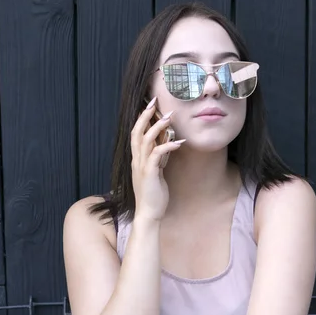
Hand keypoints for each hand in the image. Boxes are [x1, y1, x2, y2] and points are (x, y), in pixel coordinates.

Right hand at [130, 97, 183, 220]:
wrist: (149, 213)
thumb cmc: (154, 193)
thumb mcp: (157, 170)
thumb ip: (159, 157)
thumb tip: (167, 143)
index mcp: (137, 158)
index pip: (136, 133)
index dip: (142, 118)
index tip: (150, 104)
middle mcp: (136, 160)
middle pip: (137, 132)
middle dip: (145, 115)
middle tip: (155, 101)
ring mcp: (141, 166)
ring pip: (146, 140)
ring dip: (157, 127)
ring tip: (169, 117)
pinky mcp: (150, 174)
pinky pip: (157, 155)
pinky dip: (167, 146)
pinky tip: (179, 142)